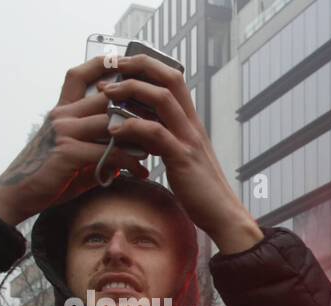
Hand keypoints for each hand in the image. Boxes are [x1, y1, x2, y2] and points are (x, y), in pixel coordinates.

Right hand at [0, 57, 148, 226]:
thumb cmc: (49, 176)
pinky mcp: (69, 152)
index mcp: (62, 111)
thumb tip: (123, 154)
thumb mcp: (73, 155)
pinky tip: (141, 172)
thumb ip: (96, 147)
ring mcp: (64, 131)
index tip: (123, 61)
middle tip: (161, 120)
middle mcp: (62, 115)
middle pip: (105, 98)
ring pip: (110, 123)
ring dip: (138, 136)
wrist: (19, 194)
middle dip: (135, 108)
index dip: (99, 66)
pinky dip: (130, 162)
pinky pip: (109, 152)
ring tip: (157, 149)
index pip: (79, 77)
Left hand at [97, 54, 262, 253]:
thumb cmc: (201, 190)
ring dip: (130, 91)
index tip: (122, 65)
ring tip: (107, 94)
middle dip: (137, 66)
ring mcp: (189, 139)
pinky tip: (113, 131)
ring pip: (161, 98)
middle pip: (169, 78)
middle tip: (111, 67)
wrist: (223, 215)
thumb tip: (142, 129)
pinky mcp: (183, 158)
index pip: (173, 77)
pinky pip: (155, 133)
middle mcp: (192, 124)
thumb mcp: (183, 156)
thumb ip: (166, 139)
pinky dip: (131, 127)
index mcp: (191, 122)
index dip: (148, 64)